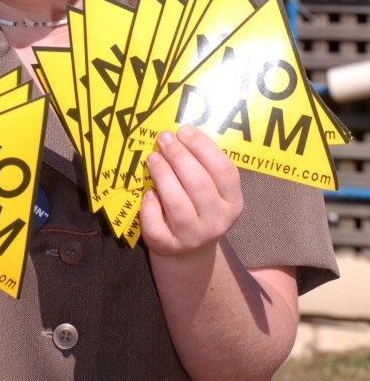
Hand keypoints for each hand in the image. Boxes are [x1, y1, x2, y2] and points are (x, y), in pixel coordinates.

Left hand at [140, 126, 242, 256]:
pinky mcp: (169, 246)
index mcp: (233, 202)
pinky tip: (148, 193)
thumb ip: (201, 164)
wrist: (188, 250)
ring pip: (176, 202)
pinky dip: (149, 206)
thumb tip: (179, 134)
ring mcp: (193, 236)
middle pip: (199, 183)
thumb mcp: (211, 188)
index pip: (224, 170)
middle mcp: (217, 221)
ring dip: (162, 174)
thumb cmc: (197, 205)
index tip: (184, 130)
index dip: (203, 147)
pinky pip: (156, 224)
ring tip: (153, 157)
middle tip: (164, 138)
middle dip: (178, 156)